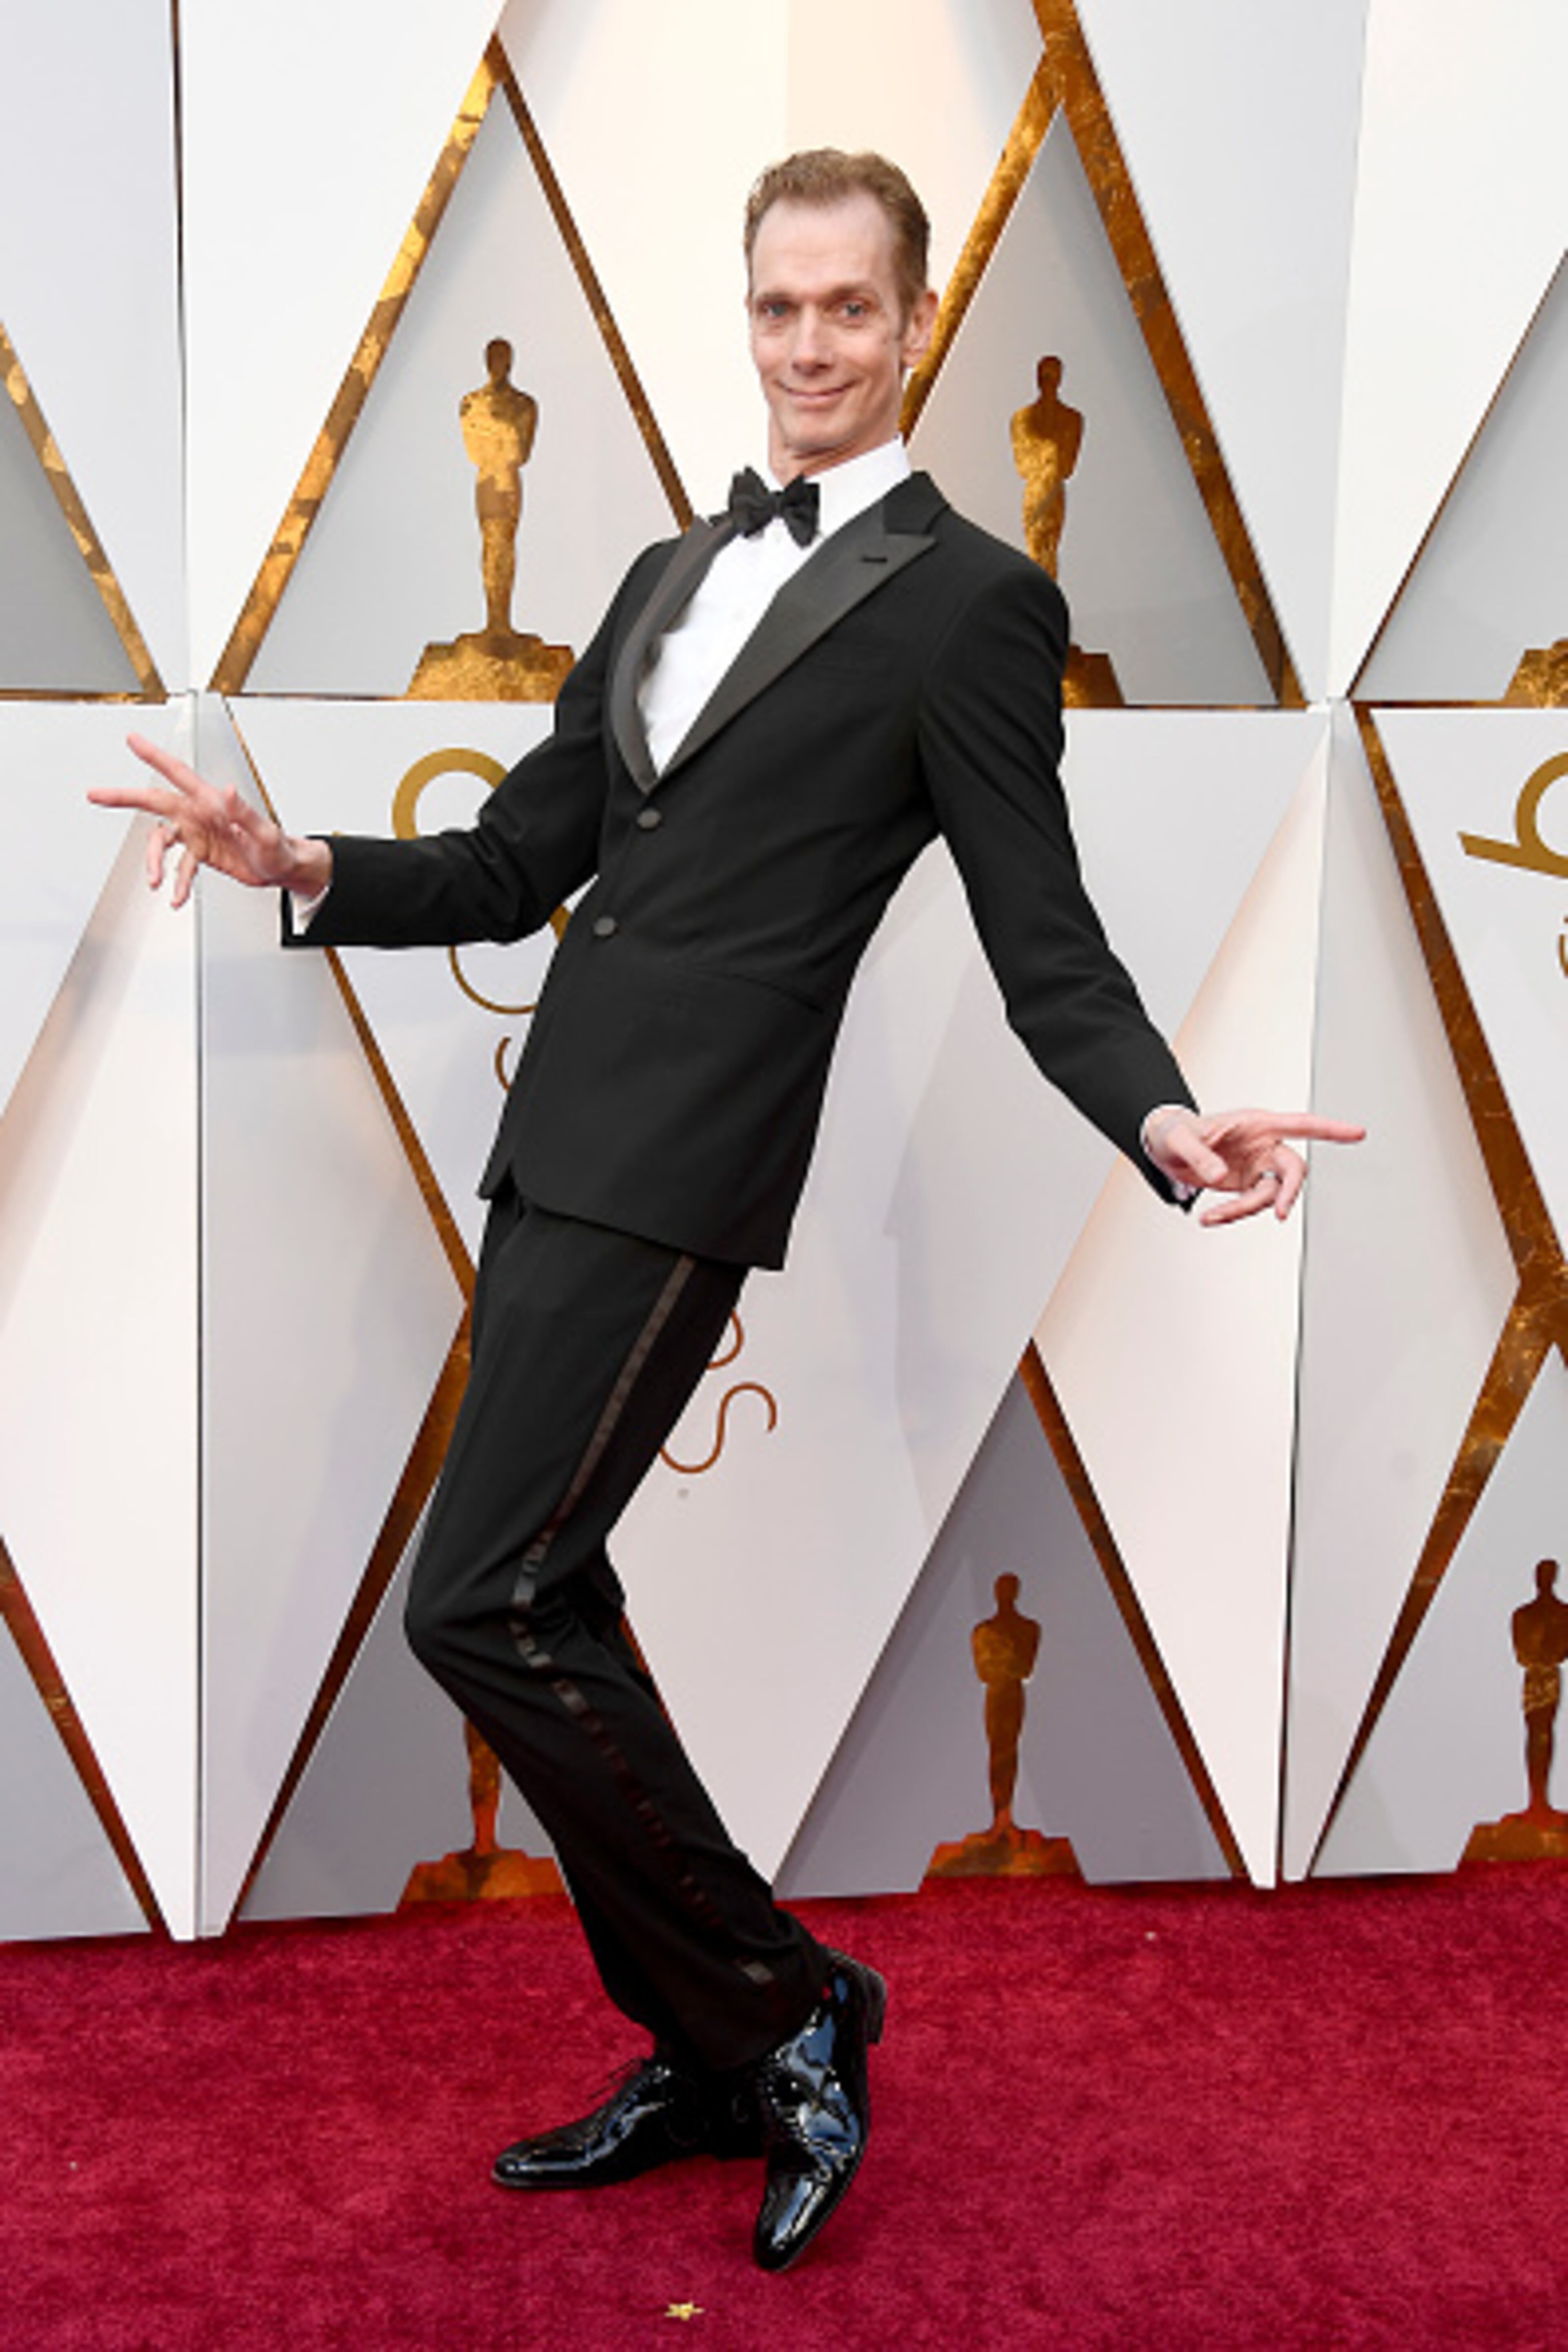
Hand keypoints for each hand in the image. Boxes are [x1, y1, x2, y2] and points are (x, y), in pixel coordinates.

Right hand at [88, 732, 331, 908]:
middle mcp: (199, 814)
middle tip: (96, 794)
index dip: (155, 756)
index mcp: (211, 802)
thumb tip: (227, 792)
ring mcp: (197, 833)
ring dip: (154, 861)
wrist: (282, 868)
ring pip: (161, 841)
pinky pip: (180, 867)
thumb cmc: (278, 847)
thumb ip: (245, 813)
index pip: (179, 773)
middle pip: (154, 801)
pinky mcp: (200, 853)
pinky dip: (178, 883)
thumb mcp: (265, 832)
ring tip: (156, 881)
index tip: (134, 740)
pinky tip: (178, 897)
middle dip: (124, 797)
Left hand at [1143, 1105, 1364, 1226]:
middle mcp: (1263, 1145)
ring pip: (1270, 1193)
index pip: (1302, 1124)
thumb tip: (1218, 1175)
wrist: (1163, 1147)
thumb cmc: (1175, 1131)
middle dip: (1288, 1192)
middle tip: (1279, 1212)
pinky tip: (1211, 1217)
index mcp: (1257, 1124)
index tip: (1357, 1133)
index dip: (1331, 1129)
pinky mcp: (1246, 1184)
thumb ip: (1199, 1156)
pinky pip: (1250, 1204)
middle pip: (1293, 1169)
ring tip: (1213, 1216)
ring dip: (1244, 1209)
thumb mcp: (1181, 1140)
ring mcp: (1256, 1166)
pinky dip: (1232, 1214)